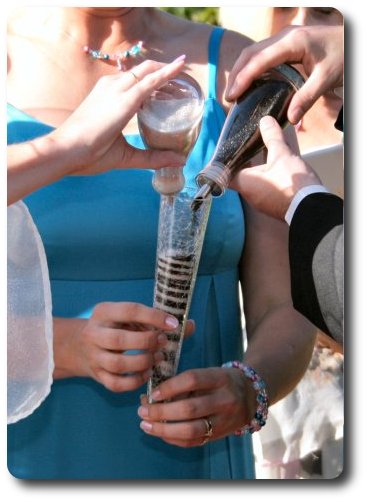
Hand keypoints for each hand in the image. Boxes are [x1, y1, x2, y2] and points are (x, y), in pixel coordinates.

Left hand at [49, 57, 186, 173]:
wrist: (63, 150)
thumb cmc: (93, 154)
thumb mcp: (126, 157)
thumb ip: (154, 158)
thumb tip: (180, 161)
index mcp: (125, 102)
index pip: (152, 80)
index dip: (169, 71)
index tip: (183, 63)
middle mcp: (115, 88)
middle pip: (144, 69)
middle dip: (163, 69)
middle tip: (179, 78)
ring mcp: (105, 87)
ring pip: (133, 73)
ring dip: (150, 74)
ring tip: (164, 86)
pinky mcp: (98, 91)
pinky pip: (123, 79)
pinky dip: (137, 81)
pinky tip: (141, 93)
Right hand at [54, 302, 194, 392]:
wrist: (80, 346)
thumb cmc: (116, 327)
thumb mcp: (132, 318)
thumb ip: (158, 321)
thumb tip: (190, 326)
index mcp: (103, 311)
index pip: (129, 311)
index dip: (153, 317)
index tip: (173, 324)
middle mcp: (94, 333)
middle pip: (119, 340)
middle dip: (147, 342)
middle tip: (164, 342)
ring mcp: (93, 356)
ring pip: (117, 365)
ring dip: (143, 362)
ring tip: (158, 358)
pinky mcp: (96, 375)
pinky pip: (115, 384)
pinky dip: (134, 381)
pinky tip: (147, 374)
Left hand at [137, 367, 255, 446]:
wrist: (251, 396)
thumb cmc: (221, 380)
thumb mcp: (208, 372)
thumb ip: (184, 382)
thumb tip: (150, 394)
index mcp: (220, 377)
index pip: (192, 380)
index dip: (169, 387)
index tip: (152, 392)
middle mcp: (225, 399)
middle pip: (190, 408)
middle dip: (161, 412)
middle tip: (142, 410)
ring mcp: (224, 420)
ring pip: (191, 430)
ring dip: (164, 429)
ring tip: (146, 424)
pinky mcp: (220, 435)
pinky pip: (193, 441)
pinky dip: (173, 439)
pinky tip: (160, 432)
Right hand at [226, 25, 342, 123]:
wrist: (352, 42)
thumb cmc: (342, 57)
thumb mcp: (327, 79)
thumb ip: (307, 98)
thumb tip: (290, 120)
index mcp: (293, 42)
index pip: (260, 60)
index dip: (243, 78)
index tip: (232, 95)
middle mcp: (284, 36)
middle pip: (250, 53)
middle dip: (236, 74)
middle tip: (229, 97)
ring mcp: (284, 39)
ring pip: (254, 53)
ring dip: (241, 71)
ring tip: (234, 93)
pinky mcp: (285, 44)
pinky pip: (262, 55)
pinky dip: (251, 69)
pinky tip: (248, 85)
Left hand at [230, 115, 320, 219]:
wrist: (312, 208)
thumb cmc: (291, 182)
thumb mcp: (281, 154)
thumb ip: (272, 137)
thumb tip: (265, 120)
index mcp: (244, 183)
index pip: (224, 174)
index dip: (224, 162)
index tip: (229, 151)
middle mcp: (249, 196)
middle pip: (240, 177)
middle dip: (245, 162)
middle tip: (249, 147)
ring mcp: (261, 203)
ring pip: (254, 183)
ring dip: (258, 170)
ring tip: (264, 154)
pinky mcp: (273, 205)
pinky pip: (266, 190)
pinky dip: (268, 179)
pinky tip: (277, 169)